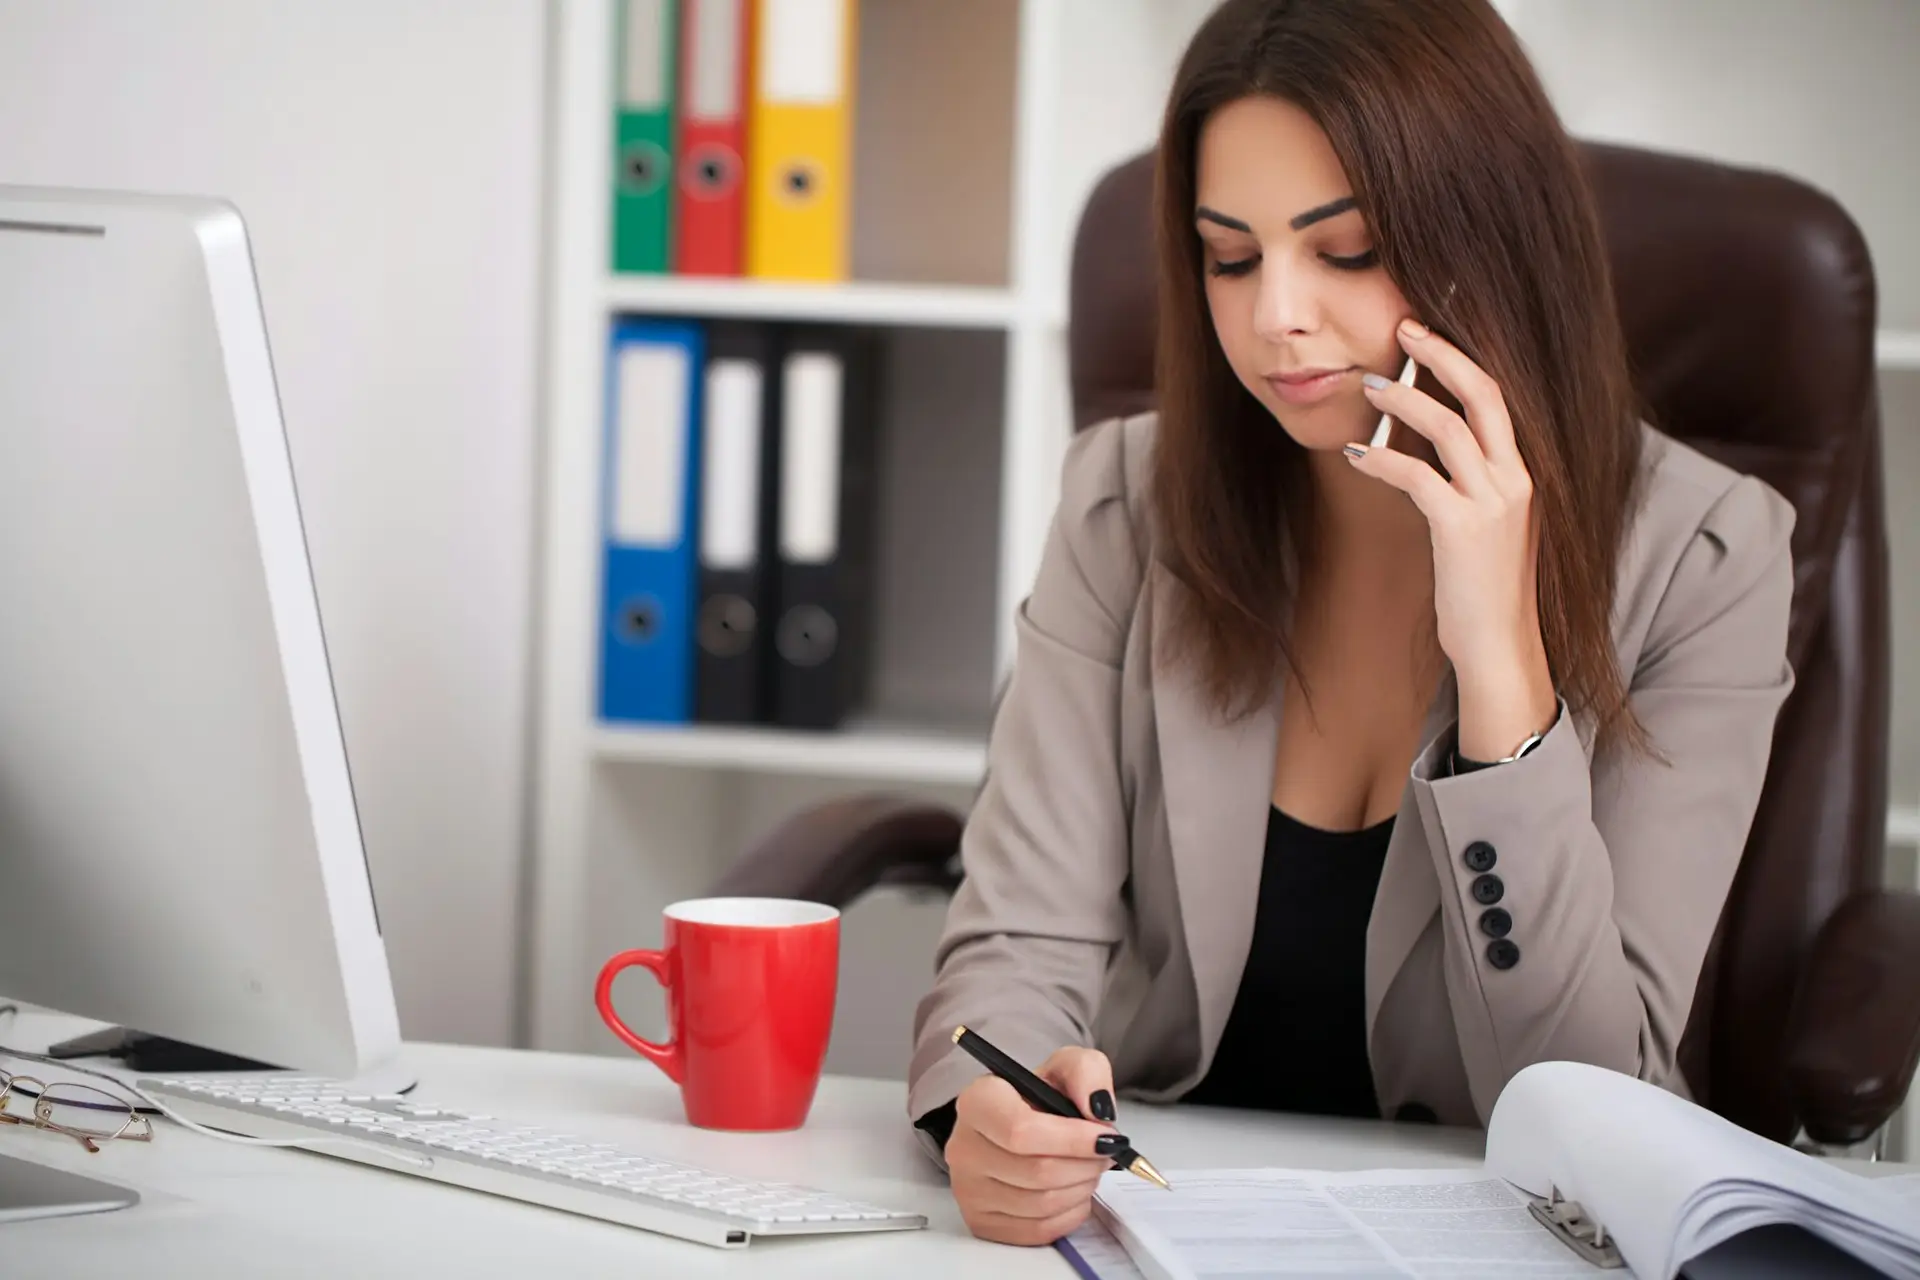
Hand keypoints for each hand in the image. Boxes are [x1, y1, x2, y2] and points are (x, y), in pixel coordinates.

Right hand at [947, 1046, 1119, 1245]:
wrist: (1022, 1127)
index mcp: (978, 1102)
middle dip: (1085, 1164)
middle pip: (1037, 1171)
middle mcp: (963, 1147)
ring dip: (1081, 1187)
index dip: (1071, 1139)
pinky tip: (1074, 1190)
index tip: (1105, 1137)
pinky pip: (1038, 1230)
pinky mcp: (982, 1222)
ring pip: (1041, 1203)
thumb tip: (1098, 1110)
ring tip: (1089, 1167)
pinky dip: (1070, 1213)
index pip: (1020, 1131)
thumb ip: (1087, 1072)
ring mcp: (968, 1190)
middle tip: (1105, 1152)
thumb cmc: (1040, 1100)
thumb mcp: (1066, 1067)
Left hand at [1346, 317, 1555, 757]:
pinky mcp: (1463, 529)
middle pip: (1485, 394)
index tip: (1429, 334)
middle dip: (1441, 354)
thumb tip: (1425, 455)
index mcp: (1525, 475)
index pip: (1500, 399)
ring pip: (1450, 428)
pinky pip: (1417, 477)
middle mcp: (1517, 480)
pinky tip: (1355, 454)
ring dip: (1404, 401)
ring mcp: (1494, 503)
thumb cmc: (1484, 592)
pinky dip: (1382, 460)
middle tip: (1402, 327)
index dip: (1465, 359)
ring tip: (1367, 385)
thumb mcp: (1486, 529)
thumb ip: (1470, 488)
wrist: (1500, 647)